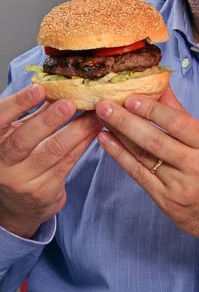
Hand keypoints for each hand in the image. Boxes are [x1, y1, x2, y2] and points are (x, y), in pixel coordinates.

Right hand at [0, 84, 102, 237]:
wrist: (18, 206)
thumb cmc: (18, 159)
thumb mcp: (18, 134)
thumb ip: (33, 113)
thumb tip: (56, 85)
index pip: (0, 120)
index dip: (18, 104)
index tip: (39, 88)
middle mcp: (2, 165)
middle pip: (23, 140)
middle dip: (48, 120)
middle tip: (70, 103)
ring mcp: (22, 181)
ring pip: (51, 152)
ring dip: (76, 130)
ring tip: (94, 114)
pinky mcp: (43, 192)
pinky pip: (67, 163)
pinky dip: (83, 144)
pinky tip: (95, 130)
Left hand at [96, 86, 198, 245]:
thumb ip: (183, 115)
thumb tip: (162, 87)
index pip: (178, 124)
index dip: (152, 110)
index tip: (131, 97)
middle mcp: (195, 166)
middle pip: (155, 141)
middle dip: (126, 121)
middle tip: (105, 105)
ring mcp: (179, 187)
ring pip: (144, 157)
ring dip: (119, 136)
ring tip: (101, 118)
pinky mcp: (166, 202)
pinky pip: (139, 175)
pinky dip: (121, 157)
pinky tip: (106, 141)